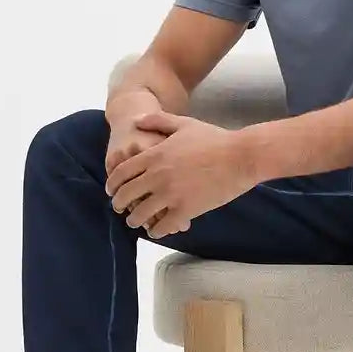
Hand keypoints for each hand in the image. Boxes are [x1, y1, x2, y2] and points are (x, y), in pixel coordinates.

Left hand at [104, 110, 258, 238]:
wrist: (241, 156)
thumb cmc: (215, 139)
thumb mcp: (184, 124)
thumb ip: (158, 121)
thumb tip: (137, 121)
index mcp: (154, 155)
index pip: (121, 172)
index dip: (113, 184)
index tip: (112, 190)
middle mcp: (157, 176)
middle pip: (126, 195)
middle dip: (119, 204)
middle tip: (120, 208)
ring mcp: (170, 194)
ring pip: (140, 214)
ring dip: (134, 220)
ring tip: (136, 222)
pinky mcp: (185, 209)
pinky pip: (162, 226)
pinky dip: (156, 230)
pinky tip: (157, 230)